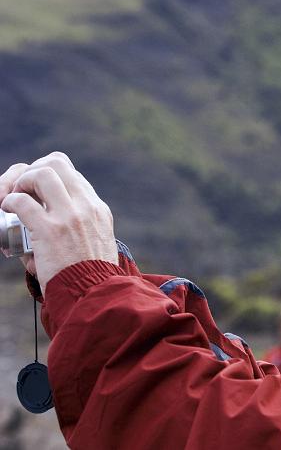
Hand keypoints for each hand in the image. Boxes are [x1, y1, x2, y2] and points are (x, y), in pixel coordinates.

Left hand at [0, 152, 117, 295]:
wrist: (96, 294)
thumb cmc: (91, 276)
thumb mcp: (95, 243)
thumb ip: (77, 227)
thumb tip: (45, 222)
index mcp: (97, 209)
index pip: (71, 174)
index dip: (48, 177)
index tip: (36, 192)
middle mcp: (86, 206)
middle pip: (56, 162)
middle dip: (32, 170)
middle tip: (22, 191)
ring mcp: (70, 216)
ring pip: (42, 173)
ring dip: (22, 182)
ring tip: (15, 199)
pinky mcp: (51, 230)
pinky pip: (22, 201)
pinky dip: (10, 202)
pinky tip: (7, 211)